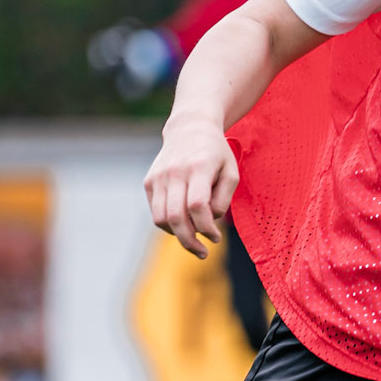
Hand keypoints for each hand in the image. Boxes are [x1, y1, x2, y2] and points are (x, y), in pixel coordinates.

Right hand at [144, 113, 239, 258]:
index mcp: (199, 167)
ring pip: (161, 218)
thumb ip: (223, 199)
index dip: (206, 228)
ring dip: (177, 236)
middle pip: (176, 216)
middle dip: (190, 241)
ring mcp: (159, 176)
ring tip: (193, 240)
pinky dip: (169, 225)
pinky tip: (183, 224)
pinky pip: (156, 212)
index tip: (216, 238)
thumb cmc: (216, 153)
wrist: (189, 128)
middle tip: (203, 252)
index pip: (197, 205)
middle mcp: (175, 171)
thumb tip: (209, 221)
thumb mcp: (231, 172)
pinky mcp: (149, 181)